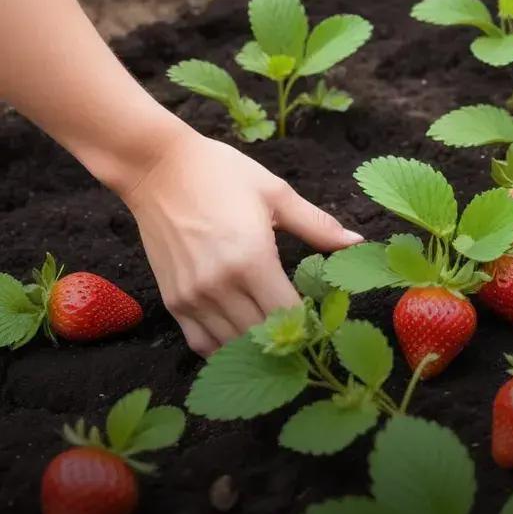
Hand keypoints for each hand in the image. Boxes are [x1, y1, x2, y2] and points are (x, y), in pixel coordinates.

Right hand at [120, 132, 362, 355]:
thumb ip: (317, 225)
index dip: (310, 323)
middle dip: (288, 339)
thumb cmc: (220, 174)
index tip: (323, 320)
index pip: (289, 314)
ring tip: (277, 338)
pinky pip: (201, 343)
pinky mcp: (173, 301)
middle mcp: (220, 285)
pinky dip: (224, 347)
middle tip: (305, 333)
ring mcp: (193, 297)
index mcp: (252, 259)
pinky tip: (242, 337)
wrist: (154, 166)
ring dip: (257, 346)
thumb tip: (357, 242)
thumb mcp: (275, 193)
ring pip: (233, 344)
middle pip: (263, 336)